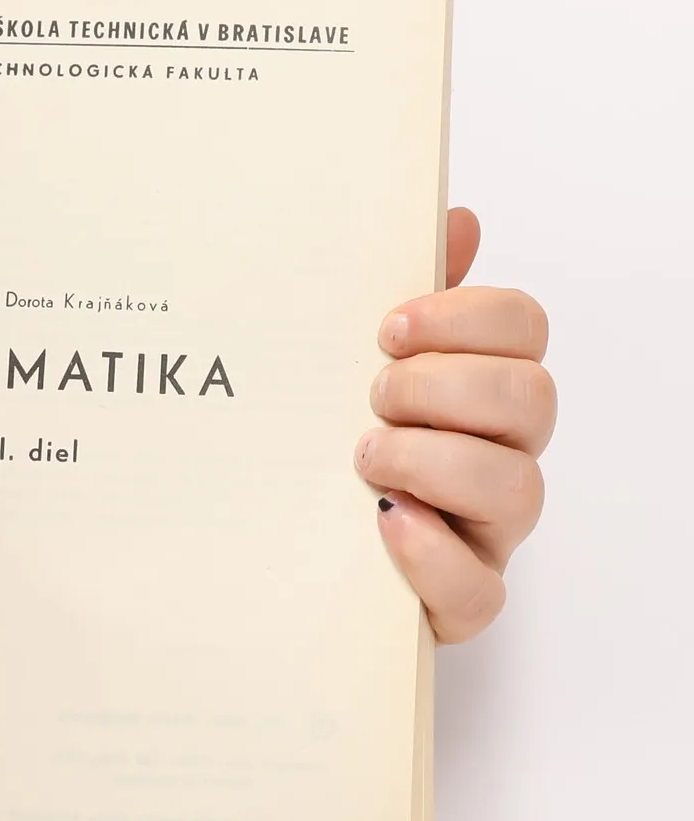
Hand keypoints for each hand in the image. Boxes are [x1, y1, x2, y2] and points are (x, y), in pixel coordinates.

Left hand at [358, 208, 552, 642]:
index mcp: (482, 388)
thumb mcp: (357, 369)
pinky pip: (477, 588)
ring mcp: (486, 531)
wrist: (291, 562)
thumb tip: (454, 218)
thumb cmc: (340, 451)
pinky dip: (431, 552)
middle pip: (530, 398)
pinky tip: (384, 520)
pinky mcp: (458, 602)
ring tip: (364, 456)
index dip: (468, 316)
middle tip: (373, 394)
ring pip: (516, 488)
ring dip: (434, 460)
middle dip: (446, 385)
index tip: (390, 326)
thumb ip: (408, 301)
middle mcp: (501, 454)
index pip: (524, 328)